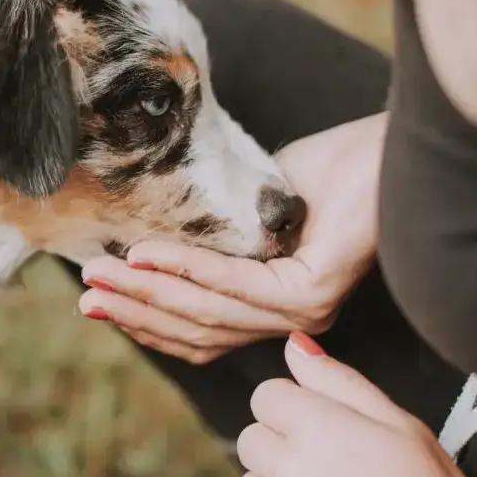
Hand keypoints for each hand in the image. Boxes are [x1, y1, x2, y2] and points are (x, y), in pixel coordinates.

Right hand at [77, 112, 386, 363]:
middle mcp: (294, 322)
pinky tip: (145, 254)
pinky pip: (233, 284)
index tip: (101, 303)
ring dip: (146, 293)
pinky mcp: (313, 293)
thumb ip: (211, 240)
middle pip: (198, 329)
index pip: (203, 329)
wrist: (390, 147)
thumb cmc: (331, 169)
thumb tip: (146, 243)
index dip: (148, 319)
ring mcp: (305, 314)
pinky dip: (182, 268)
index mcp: (279, 307)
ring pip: (208, 311)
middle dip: (135, 313)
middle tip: (86, 300)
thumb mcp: (252, 210)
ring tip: (101, 277)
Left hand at [237, 332, 476, 476]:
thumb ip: (339, 381)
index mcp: (316, 427)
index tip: (322, 428)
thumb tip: (294, 345)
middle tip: (331, 470)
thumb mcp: (401, 425)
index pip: (265, 396)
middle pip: (252, 439)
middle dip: (282, 446)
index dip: (294, 408)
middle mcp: (287, 470)